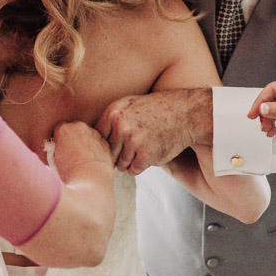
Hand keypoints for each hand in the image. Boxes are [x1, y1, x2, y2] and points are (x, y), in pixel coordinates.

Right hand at [51, 121, 113, 182]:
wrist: (90, 180)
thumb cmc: (69, 173)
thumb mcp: (55, 160)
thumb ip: (55, 149)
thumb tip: (56, 148)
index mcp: (64, 129)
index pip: (59, 128)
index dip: (60, 139)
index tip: (60, 148)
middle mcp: (79, 126)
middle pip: (74, 129)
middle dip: (73, 138)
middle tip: (71, 154)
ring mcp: (94, 133)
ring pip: (87, 136)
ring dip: (85, 143)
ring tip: (83, 160)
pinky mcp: (105, 142)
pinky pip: (98, 143)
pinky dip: (96, 150)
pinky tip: (92, 162)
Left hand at [95, 88, 210, 174]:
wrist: (184, 113)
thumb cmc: (157, 109)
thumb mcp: (129, 104)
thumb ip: (111, 119)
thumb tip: (91, 141)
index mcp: (113, 113)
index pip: (96, 139)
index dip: (103, 146)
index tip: (111, 148)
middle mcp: (120, 127)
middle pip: (107, 154)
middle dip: (116, 156)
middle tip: (128, 151)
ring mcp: (133, 141)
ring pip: (120, 164)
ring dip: (128, 162)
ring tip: (139, 151)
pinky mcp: (146, 155)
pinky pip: (133, 170)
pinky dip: (139, 167)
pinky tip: (147, 156)